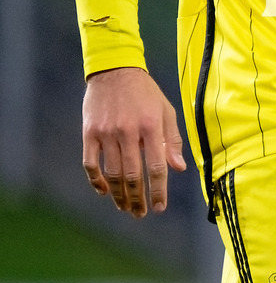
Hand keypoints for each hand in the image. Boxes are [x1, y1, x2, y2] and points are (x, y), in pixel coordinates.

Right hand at [82, 66, 186, 217]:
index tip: (159, 207)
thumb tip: (179, 169)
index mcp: (151, 125)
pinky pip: (90, 164)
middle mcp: (128, 131)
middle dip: (138, 199)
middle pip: (133, 175)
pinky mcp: (90, 132)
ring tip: (125, 208)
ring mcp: (107, 132)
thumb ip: (173, 140)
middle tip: (140, 213)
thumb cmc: (145, 92)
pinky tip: (104, 191)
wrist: (115, 69)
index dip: (158, 190)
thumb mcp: (165, 110)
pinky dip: (96, 181)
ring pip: (112, 174)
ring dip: (119, 196)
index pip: (156, 166)